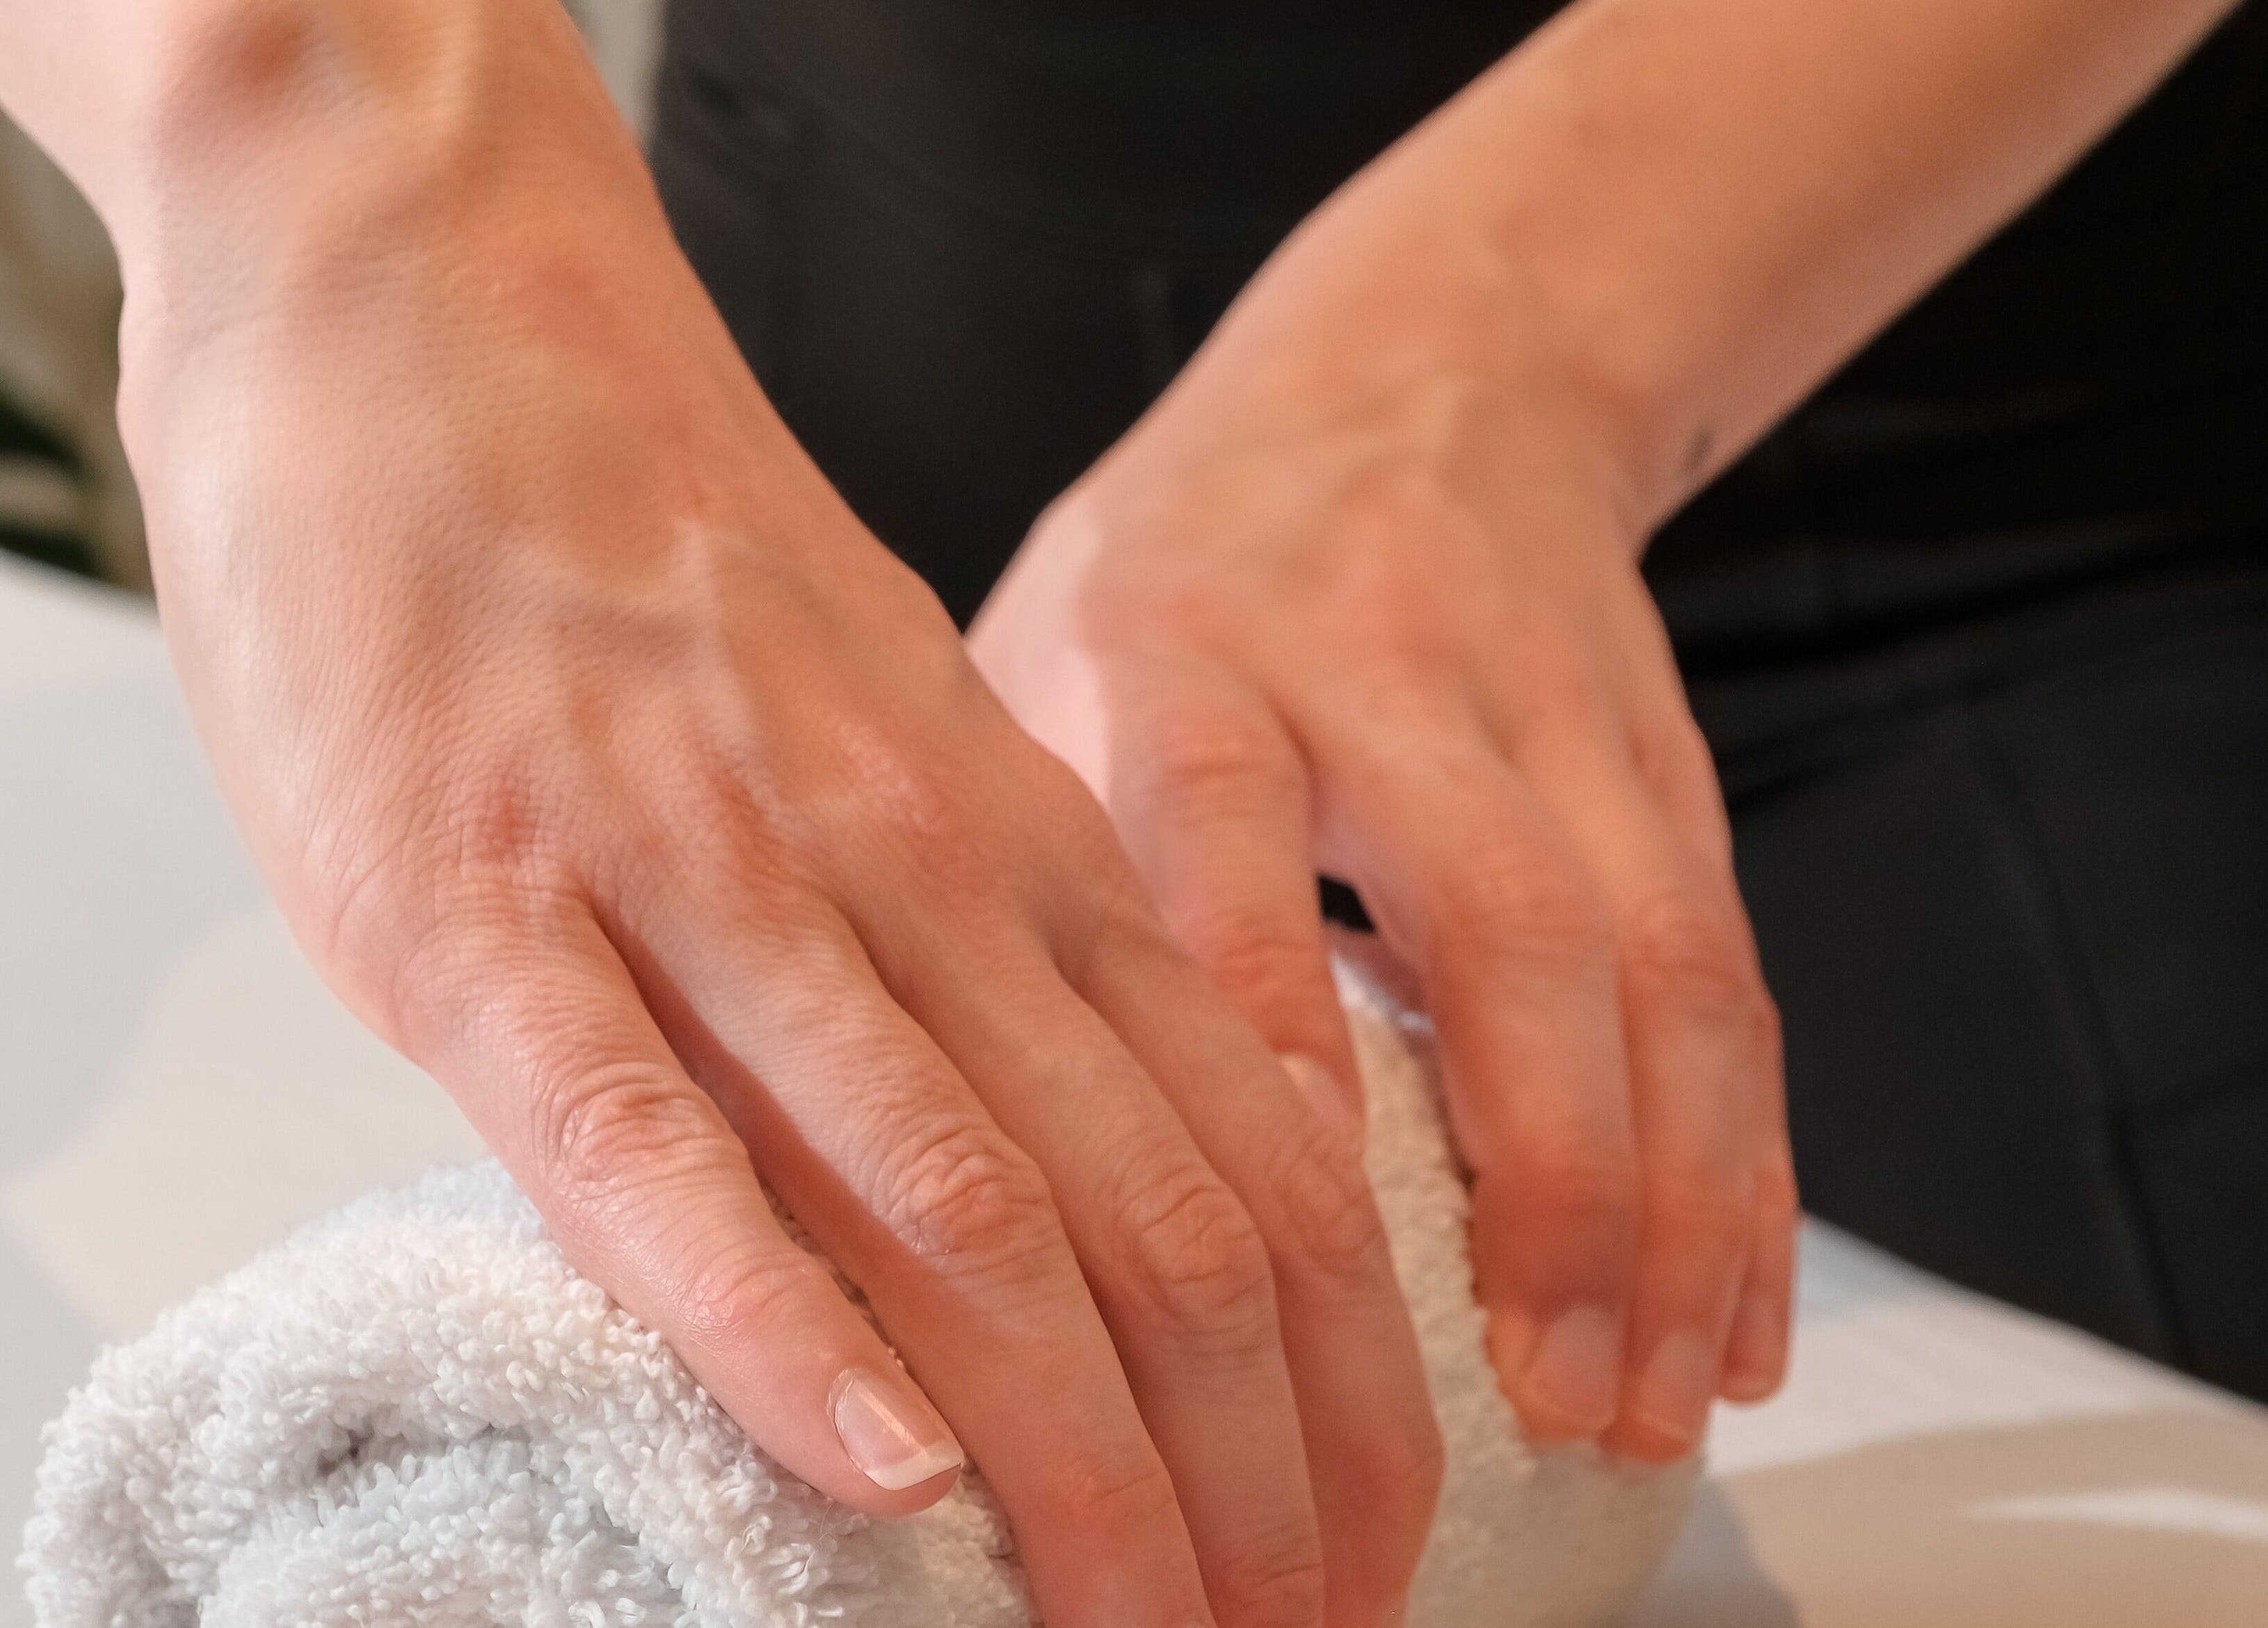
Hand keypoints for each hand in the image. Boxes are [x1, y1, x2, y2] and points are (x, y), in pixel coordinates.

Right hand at [115, 14, 1438, 1625]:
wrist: (449, 327)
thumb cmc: (674, 568)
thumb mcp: (901, 753)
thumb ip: (995, 948)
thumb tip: (1088, 1174)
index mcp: (1024, 856)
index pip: (1256, 1161)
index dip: (1343, 1388)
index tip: (1373, 1549)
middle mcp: (914, 883)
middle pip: (1155, 1221)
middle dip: (1259, 1475)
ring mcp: (701, 887)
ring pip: (950, 1203)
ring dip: (1081, 1457)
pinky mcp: (481, 908)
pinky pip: (653, 1130)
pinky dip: (771, 1309)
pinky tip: (880, 1463)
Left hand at [972, 180, 1797, 1464]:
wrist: (1429, 374)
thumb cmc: (1186, 562)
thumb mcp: (1052, 651)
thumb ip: (1024, 860)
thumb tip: (954, 1136)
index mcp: (1188, 648)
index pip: (1224, 821)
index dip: (1265, 1003)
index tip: (1283, 1205)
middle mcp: (1387, 674)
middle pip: (1503, 918)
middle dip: (1544, 1176)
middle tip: (1537, 1399)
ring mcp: (1552, 715)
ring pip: (1654, 965)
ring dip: (1670, 1204)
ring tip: (1641, 1405)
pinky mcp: (1664, 761)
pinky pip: (1727, 973)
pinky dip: (1748, 1161)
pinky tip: (1734, 1319)